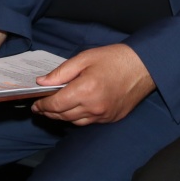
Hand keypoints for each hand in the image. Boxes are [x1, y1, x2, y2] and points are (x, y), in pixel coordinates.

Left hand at [31, 44, 154, 125]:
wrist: (143, 66)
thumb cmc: (114, 59)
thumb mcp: (84, 58)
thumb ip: (61, 72)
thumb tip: (42, 83)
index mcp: (85, 90)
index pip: (55, 105)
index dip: (42, 105)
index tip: (35, 103)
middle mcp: (94, 106)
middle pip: (63, 116)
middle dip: (49, 112)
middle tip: (40, 107)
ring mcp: (103, 115)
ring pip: (74, 122)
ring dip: (62, 116)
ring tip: (54, 108)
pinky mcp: (111, 118)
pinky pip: (88, 122)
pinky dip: (78, 118)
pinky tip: (74, 109)